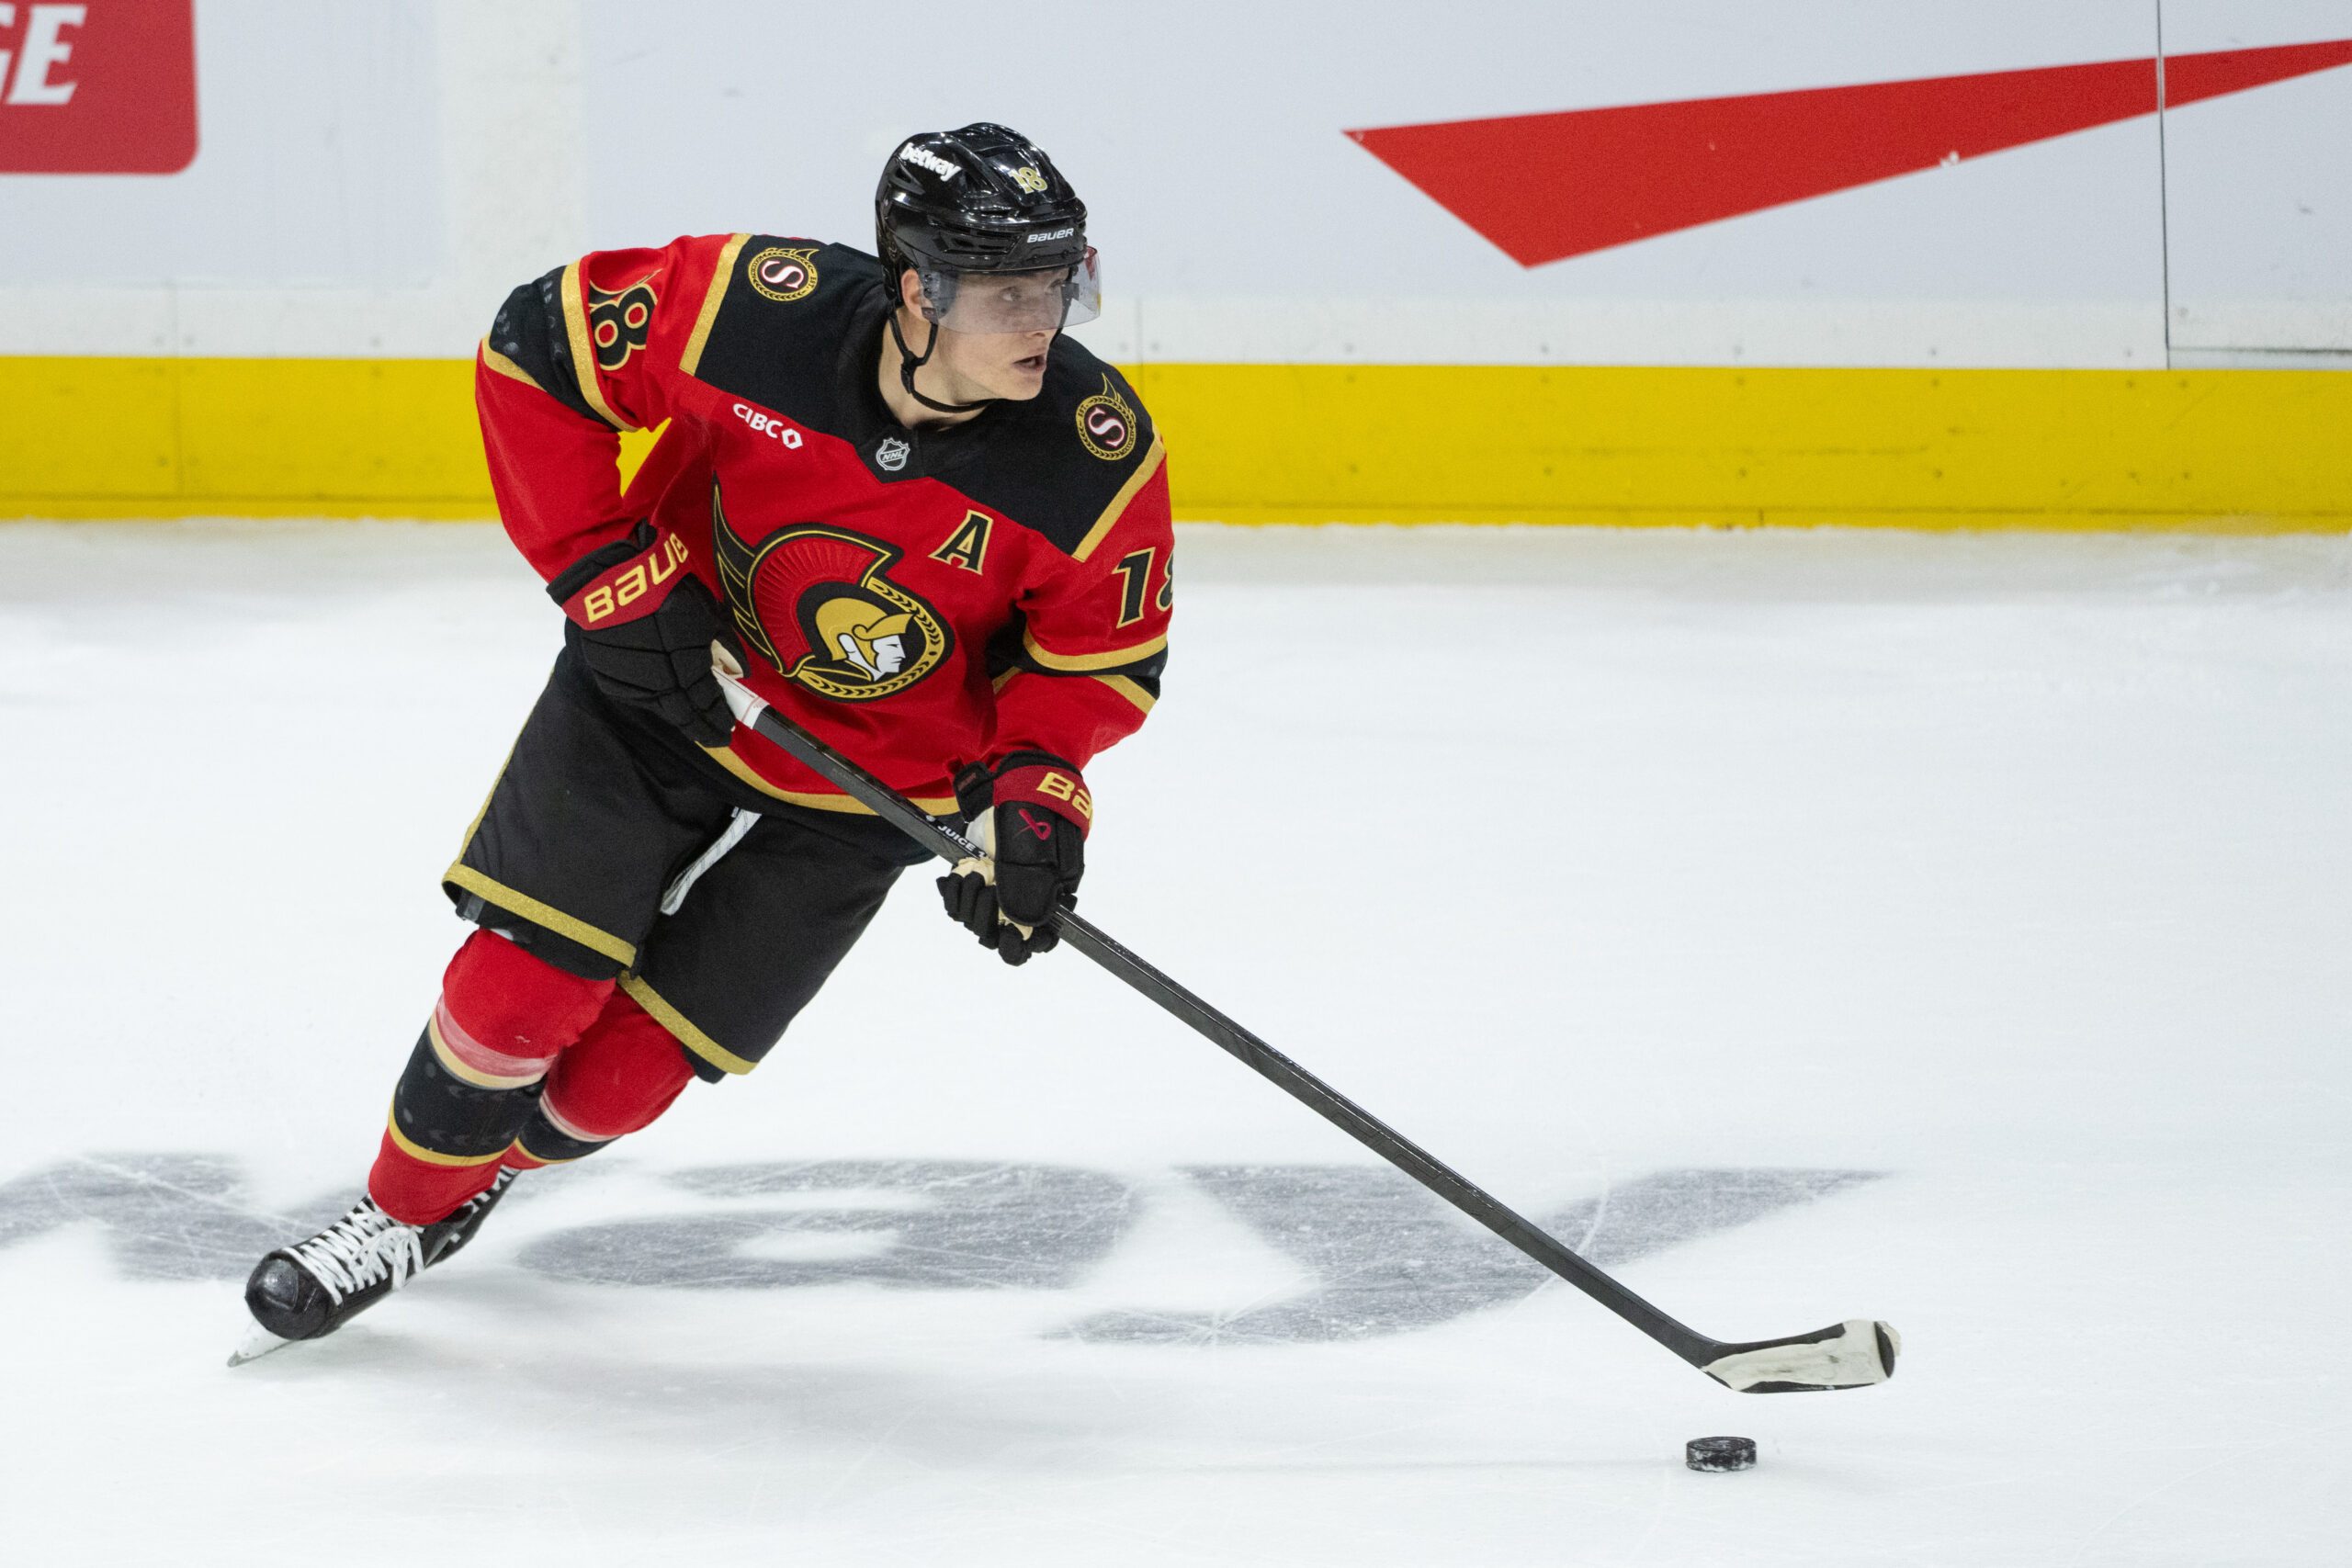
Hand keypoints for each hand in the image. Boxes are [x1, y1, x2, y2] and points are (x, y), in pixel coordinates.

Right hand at [552, 525, 740, 746]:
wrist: (613, 576)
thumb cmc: (668, 590)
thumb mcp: (707, 614)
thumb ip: (725, 647)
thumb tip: (738, 673)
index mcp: (685, 663)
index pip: (705, 702)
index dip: (718, 718)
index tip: (728, 729)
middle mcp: (656, 678)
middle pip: (681, 713)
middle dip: (700, 726)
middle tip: (714, 736)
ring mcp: (629, 680)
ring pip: (658, 707)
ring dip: (677, 713)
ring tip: (692, 718)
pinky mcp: (607, 676)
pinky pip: (636, 695)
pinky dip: (653, 698)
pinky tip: (664, 698)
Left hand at [937, 752, 1089, 964]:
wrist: (1015, 778)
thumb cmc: (1033, 812)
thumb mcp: (1036, 850)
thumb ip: (1030, 890)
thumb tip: (1023, 928)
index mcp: (1051, 896)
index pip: (1039, 941)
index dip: (1020, 945)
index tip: (1006, 931)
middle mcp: (1024, 897)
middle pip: (1001, 935)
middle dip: (987, 916)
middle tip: (986, 884)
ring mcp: (999, 887)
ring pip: (976, 921)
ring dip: (968, 902)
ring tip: (973, 873)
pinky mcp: (977, 875)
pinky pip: (959, 903)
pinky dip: (953, 894)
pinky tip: (953, 878)